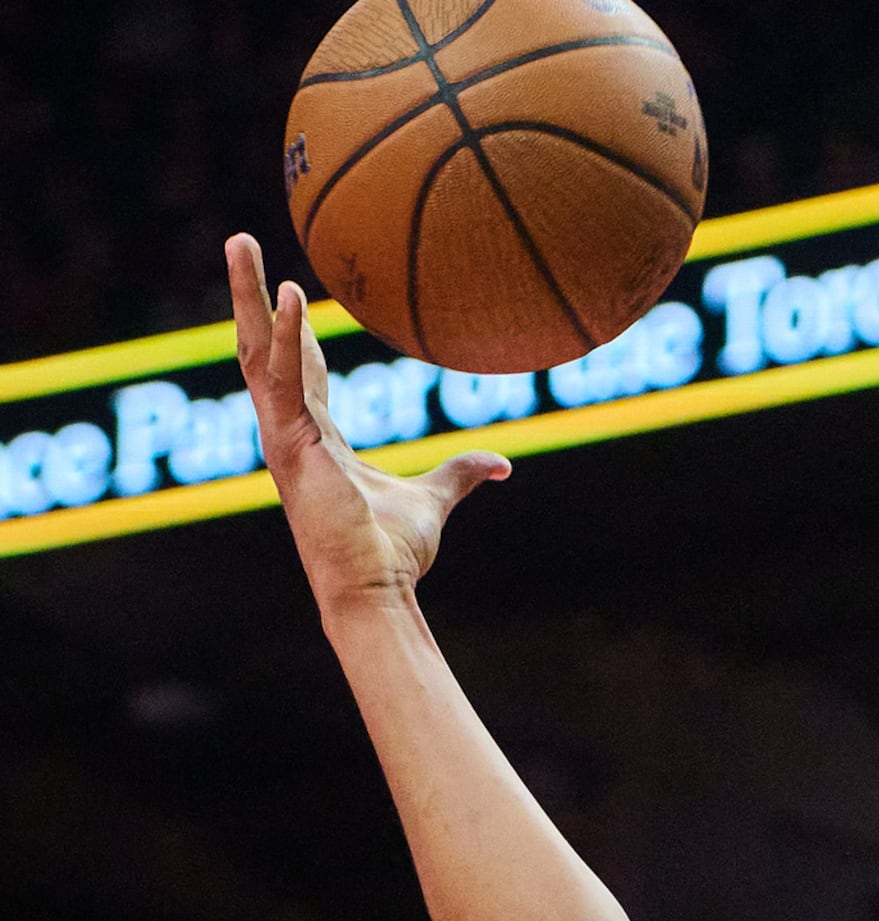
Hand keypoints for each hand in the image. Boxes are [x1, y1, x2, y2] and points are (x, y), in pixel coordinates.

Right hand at [228, 233, 506, 609]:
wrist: (376, 588)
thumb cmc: (393, 552)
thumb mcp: (433, 500)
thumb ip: (461, 474)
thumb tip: (503, 463)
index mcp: (313, 437)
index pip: (297, 371)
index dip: (293, 331)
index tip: (288, 291)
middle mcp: (288, 429)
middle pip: (262, 347)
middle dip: (248, 294)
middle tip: (242, 241)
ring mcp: (283, 435)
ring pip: (256, 350)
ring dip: (248, 295)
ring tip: (242, 242)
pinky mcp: (290, 444)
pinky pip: (283, 381)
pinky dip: (285, 337)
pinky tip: (288, 295)